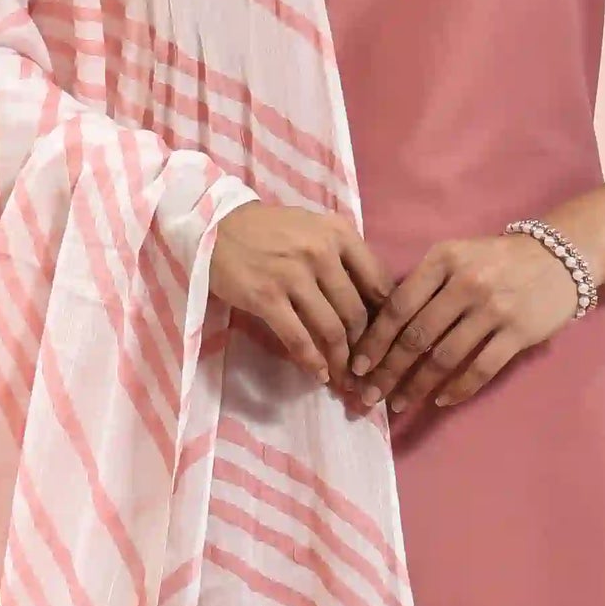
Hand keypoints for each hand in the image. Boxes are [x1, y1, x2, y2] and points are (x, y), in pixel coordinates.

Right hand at [207, 200, 391, 388]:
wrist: (218, 226)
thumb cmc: (271, 231)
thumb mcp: (316, 229)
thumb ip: (345, 258)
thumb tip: (374, 303)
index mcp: (339, 234)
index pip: (379, 283)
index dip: (387, 320)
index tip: (385, 342)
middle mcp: (321, 252)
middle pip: (357, 313)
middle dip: (364, 348)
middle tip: (365, 369)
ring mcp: (293, 275)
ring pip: (331, 329)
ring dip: (341, 361)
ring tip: (345, 379)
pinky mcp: (266, 297)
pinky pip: (298, 337)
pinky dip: (312, 361)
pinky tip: (319, 374)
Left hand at [344, 230, 582, 424]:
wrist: (560, 257)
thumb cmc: (497, 260)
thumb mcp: (456, 255)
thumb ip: (423, 285)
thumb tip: (381, 329)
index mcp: (443, 260)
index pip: (398, 306)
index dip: (374, 341)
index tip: (358, 366)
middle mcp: (466, 283)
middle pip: (416, 337)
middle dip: (388, 371)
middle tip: (369, 395)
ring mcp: (494, 309)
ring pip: (444, 358)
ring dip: (417, 386)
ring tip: (399, 404)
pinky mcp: (518, 333)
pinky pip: (480, 369)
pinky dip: (457, 389)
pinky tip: (441, 400)